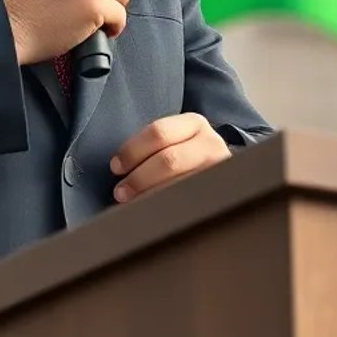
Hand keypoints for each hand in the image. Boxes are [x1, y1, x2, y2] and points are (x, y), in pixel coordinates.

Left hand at [109, 114, 231, 202]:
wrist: (218, 168)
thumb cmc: (185, 154)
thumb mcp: (174, 139)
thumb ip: (152, 146)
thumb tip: (118, 166)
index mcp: (194, 124)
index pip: (158, 133)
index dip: (133, 151)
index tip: (116, 167)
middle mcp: (211, 144)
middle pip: (169, 160)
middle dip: (139, 178)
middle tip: (121, 192)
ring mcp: (219, 169)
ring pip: (179, 185)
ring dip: (150, 197)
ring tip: (133, 205)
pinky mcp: (220, 193)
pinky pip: (188, 204)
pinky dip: (166, 210)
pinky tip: (154, 212)